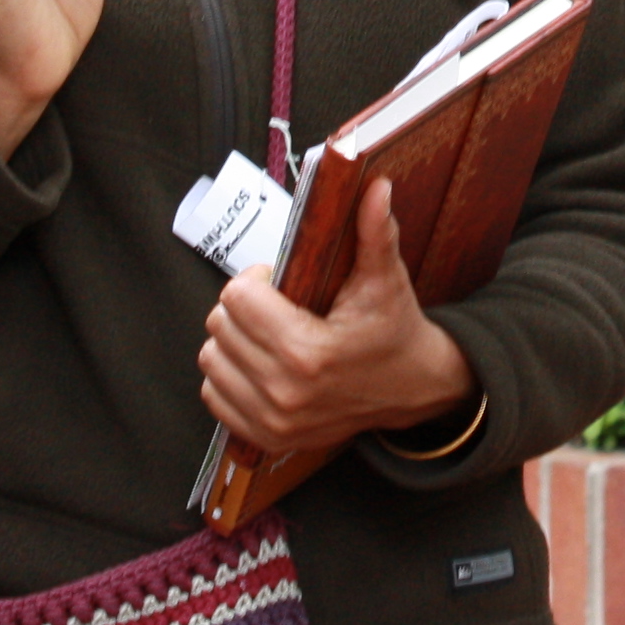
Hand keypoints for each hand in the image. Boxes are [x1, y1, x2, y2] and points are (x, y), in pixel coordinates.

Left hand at [199, 180, 476, 458]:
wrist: (414, 390)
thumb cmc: (393, 329)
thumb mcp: (384, 280)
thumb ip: (374, 232)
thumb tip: (375, 186)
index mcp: (307, 352)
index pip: (237, 298)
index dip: (256, 280)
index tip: (280, 282)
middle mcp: (284, 392)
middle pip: (219, 326)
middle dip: (243, 307)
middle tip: (276, 305)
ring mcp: (274, 420)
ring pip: (211, 359)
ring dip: (231, 340)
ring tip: (267, 332)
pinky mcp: (267, 437)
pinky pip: (214, 395)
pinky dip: (229, 374)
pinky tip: (260, 362)